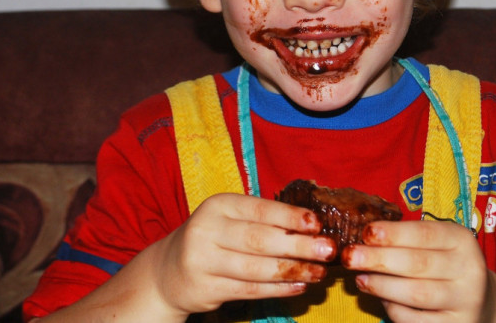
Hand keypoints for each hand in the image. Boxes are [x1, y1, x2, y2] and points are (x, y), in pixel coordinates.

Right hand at [152, 193, 336, 315]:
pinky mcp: (205, 288)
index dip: (291, 217)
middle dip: (299, 246)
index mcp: (218, 205)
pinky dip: (278, 289)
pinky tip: (298, 286)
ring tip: (318, 272)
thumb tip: (311, 227)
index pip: (261, 210)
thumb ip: (262, 221)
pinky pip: (250, 289)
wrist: (168, 272)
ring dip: (293, 271)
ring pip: (257, 269)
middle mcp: (207, 230)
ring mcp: (203, 261)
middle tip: (327, 250)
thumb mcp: (230, 220)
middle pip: (261, 240)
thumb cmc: (212, 239)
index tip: (317, 224)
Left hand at [341, 219, 489, 321]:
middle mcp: (469, 269)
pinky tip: (380, 298)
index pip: (425, 234)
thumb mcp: (436, 244)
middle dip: (379, 259)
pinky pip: (416, 319)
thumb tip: (364, 240)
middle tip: (351, 256)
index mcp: (462, 240)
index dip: (394, 233)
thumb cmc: (444, 264)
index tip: (367, 232)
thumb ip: (407, 240)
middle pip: (418, 264)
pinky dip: (393, 309)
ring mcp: (465, 301)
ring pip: (416, 293)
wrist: (479, 299)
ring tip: (360, 278)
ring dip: (382, 285)